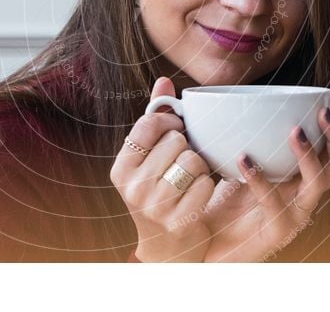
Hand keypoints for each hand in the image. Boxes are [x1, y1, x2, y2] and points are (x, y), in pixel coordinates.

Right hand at [110, 77, 214, 261]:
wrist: (167, 248)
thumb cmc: (160, 192)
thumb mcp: (150, 158)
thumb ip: (156, 118)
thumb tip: (164, 81)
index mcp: (121, 168)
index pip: (147, 123)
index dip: (170, 122)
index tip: (177, 131)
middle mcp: (132, 187)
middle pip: (175, 141)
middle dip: (187, 147)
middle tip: (185, 161)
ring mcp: (153, 207)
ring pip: (192, 161)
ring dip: (200, 167)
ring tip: (193, 177)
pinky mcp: (177, 222)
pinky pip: (205, 185)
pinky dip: (208, 186)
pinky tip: (199, 195)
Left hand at [200, 97, 329, 261]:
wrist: (204, 241)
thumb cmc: (221, 201)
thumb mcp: (237, 162)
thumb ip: (246, 138)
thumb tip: (236, 100)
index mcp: (300, 178)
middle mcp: (303, 195)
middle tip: (324, 112)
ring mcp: (294, 215)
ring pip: (317, 183)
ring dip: (309, 155)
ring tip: (294, 131)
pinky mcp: (276, 232)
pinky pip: (274, 203)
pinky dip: (260, 179)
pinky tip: (244, 159)